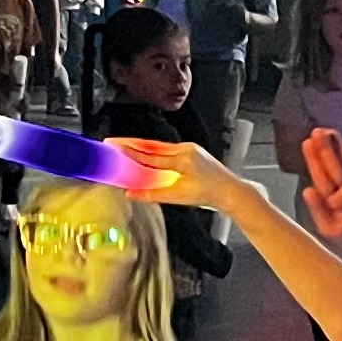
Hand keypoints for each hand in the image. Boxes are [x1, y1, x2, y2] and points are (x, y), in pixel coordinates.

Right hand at [110, 136, 245, 210]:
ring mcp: (188, 148)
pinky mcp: (190, 150)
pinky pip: (166, 149)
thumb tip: (130, 193)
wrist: (230, 190)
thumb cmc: (208, 194)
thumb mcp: (178, 197)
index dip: (130, 153)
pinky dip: (153, 150)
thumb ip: (153, 194)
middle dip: (130, 144)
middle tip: (111, 142)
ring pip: (158, 146)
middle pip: (151, 146)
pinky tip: (142, 150)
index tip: (115, 149)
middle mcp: (185, 150)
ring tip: (121, 145)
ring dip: (139, 146)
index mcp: (183, 160)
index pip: (150, 157)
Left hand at [297, 129, 341, 258]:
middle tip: (317, 132)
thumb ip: (318, 209)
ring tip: (332, 132)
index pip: (320, 175)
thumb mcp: (329, 228)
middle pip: (333, 165)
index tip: (307, 143)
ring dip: (340, 147)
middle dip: (325, 148)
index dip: (313, 159)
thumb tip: (307, 190)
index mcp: (330, 196)